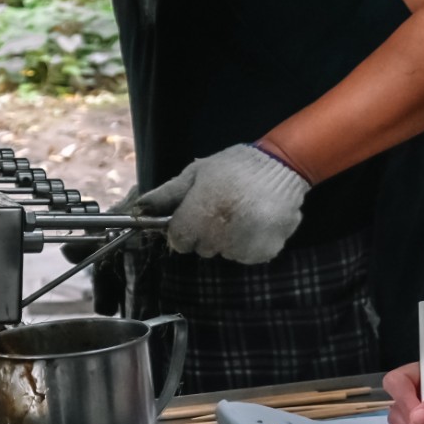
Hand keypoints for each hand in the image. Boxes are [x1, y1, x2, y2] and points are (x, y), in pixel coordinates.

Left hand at [135, 144, 310, 264]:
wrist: (282, 167)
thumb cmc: (235, 167)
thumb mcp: (198, 172)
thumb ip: (168, 194)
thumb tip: (141, 208)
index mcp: (202, 211)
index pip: (178, 241)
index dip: (183, 229)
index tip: (194, 216)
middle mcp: (221, 233)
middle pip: (201, 248)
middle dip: (206, 233)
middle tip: (222, 209)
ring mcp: (244, 246)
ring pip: (224, 253)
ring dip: (228, 239)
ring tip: (242, 214)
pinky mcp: (263, 253)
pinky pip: (245, 256)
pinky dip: (248, 245)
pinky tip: (255, 223)